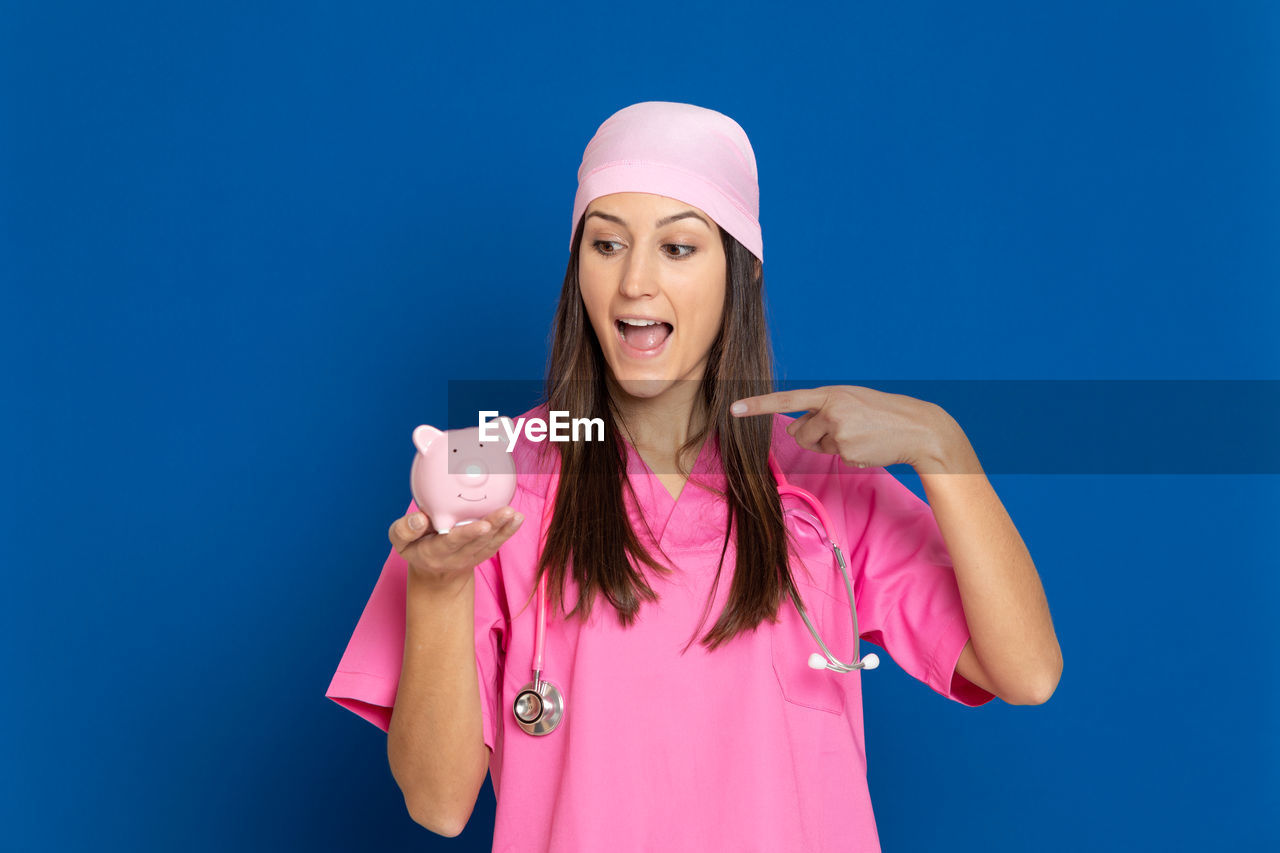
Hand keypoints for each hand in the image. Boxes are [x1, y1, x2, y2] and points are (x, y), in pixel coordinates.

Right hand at [388, 506, 523, 587]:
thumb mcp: (400, 541)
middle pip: (477, 542)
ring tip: (515, 514)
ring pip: (490, 543)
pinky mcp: (482, 554)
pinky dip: (508, 531)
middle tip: (507, 512)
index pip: (453, 542)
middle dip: (494, 527)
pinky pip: (497, 543)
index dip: (468, 534)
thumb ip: (404, 529)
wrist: (434, 572)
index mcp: (434, 552)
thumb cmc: (415, 547)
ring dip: (505, 528)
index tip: (483, 525)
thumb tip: (420, 517)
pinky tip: (518, 518)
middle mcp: (456, 557)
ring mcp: (472, 556)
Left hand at [730, 385, 956, 470]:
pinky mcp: (847, 450)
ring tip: (859, 436)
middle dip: (813, 436)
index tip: (734, 409)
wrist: (916, 427)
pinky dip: (848, 455)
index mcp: (831, 393)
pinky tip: (867, 446)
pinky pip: (834, 457)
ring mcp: (839, 430)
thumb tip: (793, 429)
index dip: (758, 405)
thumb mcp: (850, 402)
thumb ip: (821, 410)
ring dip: (831, 446)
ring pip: (816, 446)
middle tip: (845, 430)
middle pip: (800, 432)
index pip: (787, 399)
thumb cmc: (881, 414)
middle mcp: (831, 409)